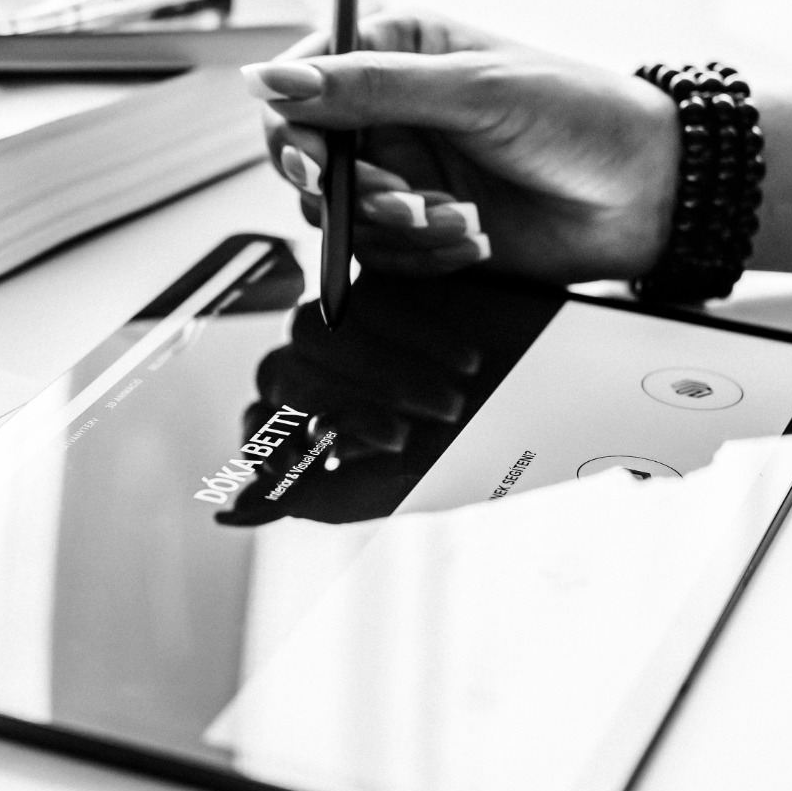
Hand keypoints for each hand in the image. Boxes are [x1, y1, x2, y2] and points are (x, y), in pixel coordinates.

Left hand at [217, 270, 497, 527]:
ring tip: (452, 398)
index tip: (362, 456)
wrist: (563, 407)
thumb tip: (228, 514)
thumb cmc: (475, 452)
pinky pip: (365, 293)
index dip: (298, 440)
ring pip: (311, 333)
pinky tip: (467, 358)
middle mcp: (319, 365)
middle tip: (413, 434)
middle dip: (349, 407)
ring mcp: (348, 317)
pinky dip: (413, 332)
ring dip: (382, 373)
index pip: (263, 420)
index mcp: (308, 417)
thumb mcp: (392, 487)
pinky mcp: (389, 276)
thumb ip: (310, 498)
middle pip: (283, 373)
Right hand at [244, 11, 679, 282]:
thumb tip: (269, 78)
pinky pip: (379, 255)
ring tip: (462, 218)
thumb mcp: (471, 90)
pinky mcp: (420, 227)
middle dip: (351, 190)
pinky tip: (473, 239)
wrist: (646, 195)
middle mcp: (388, 112)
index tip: (317, 163)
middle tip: (403, 201)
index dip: (294, 127)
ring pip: (340, 215)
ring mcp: (402, 171)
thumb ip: (367, 86)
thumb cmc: (577, 117)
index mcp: (394, 50)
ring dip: (397, 228)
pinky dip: (421, 256)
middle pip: (306, 159)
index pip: (301, 84)